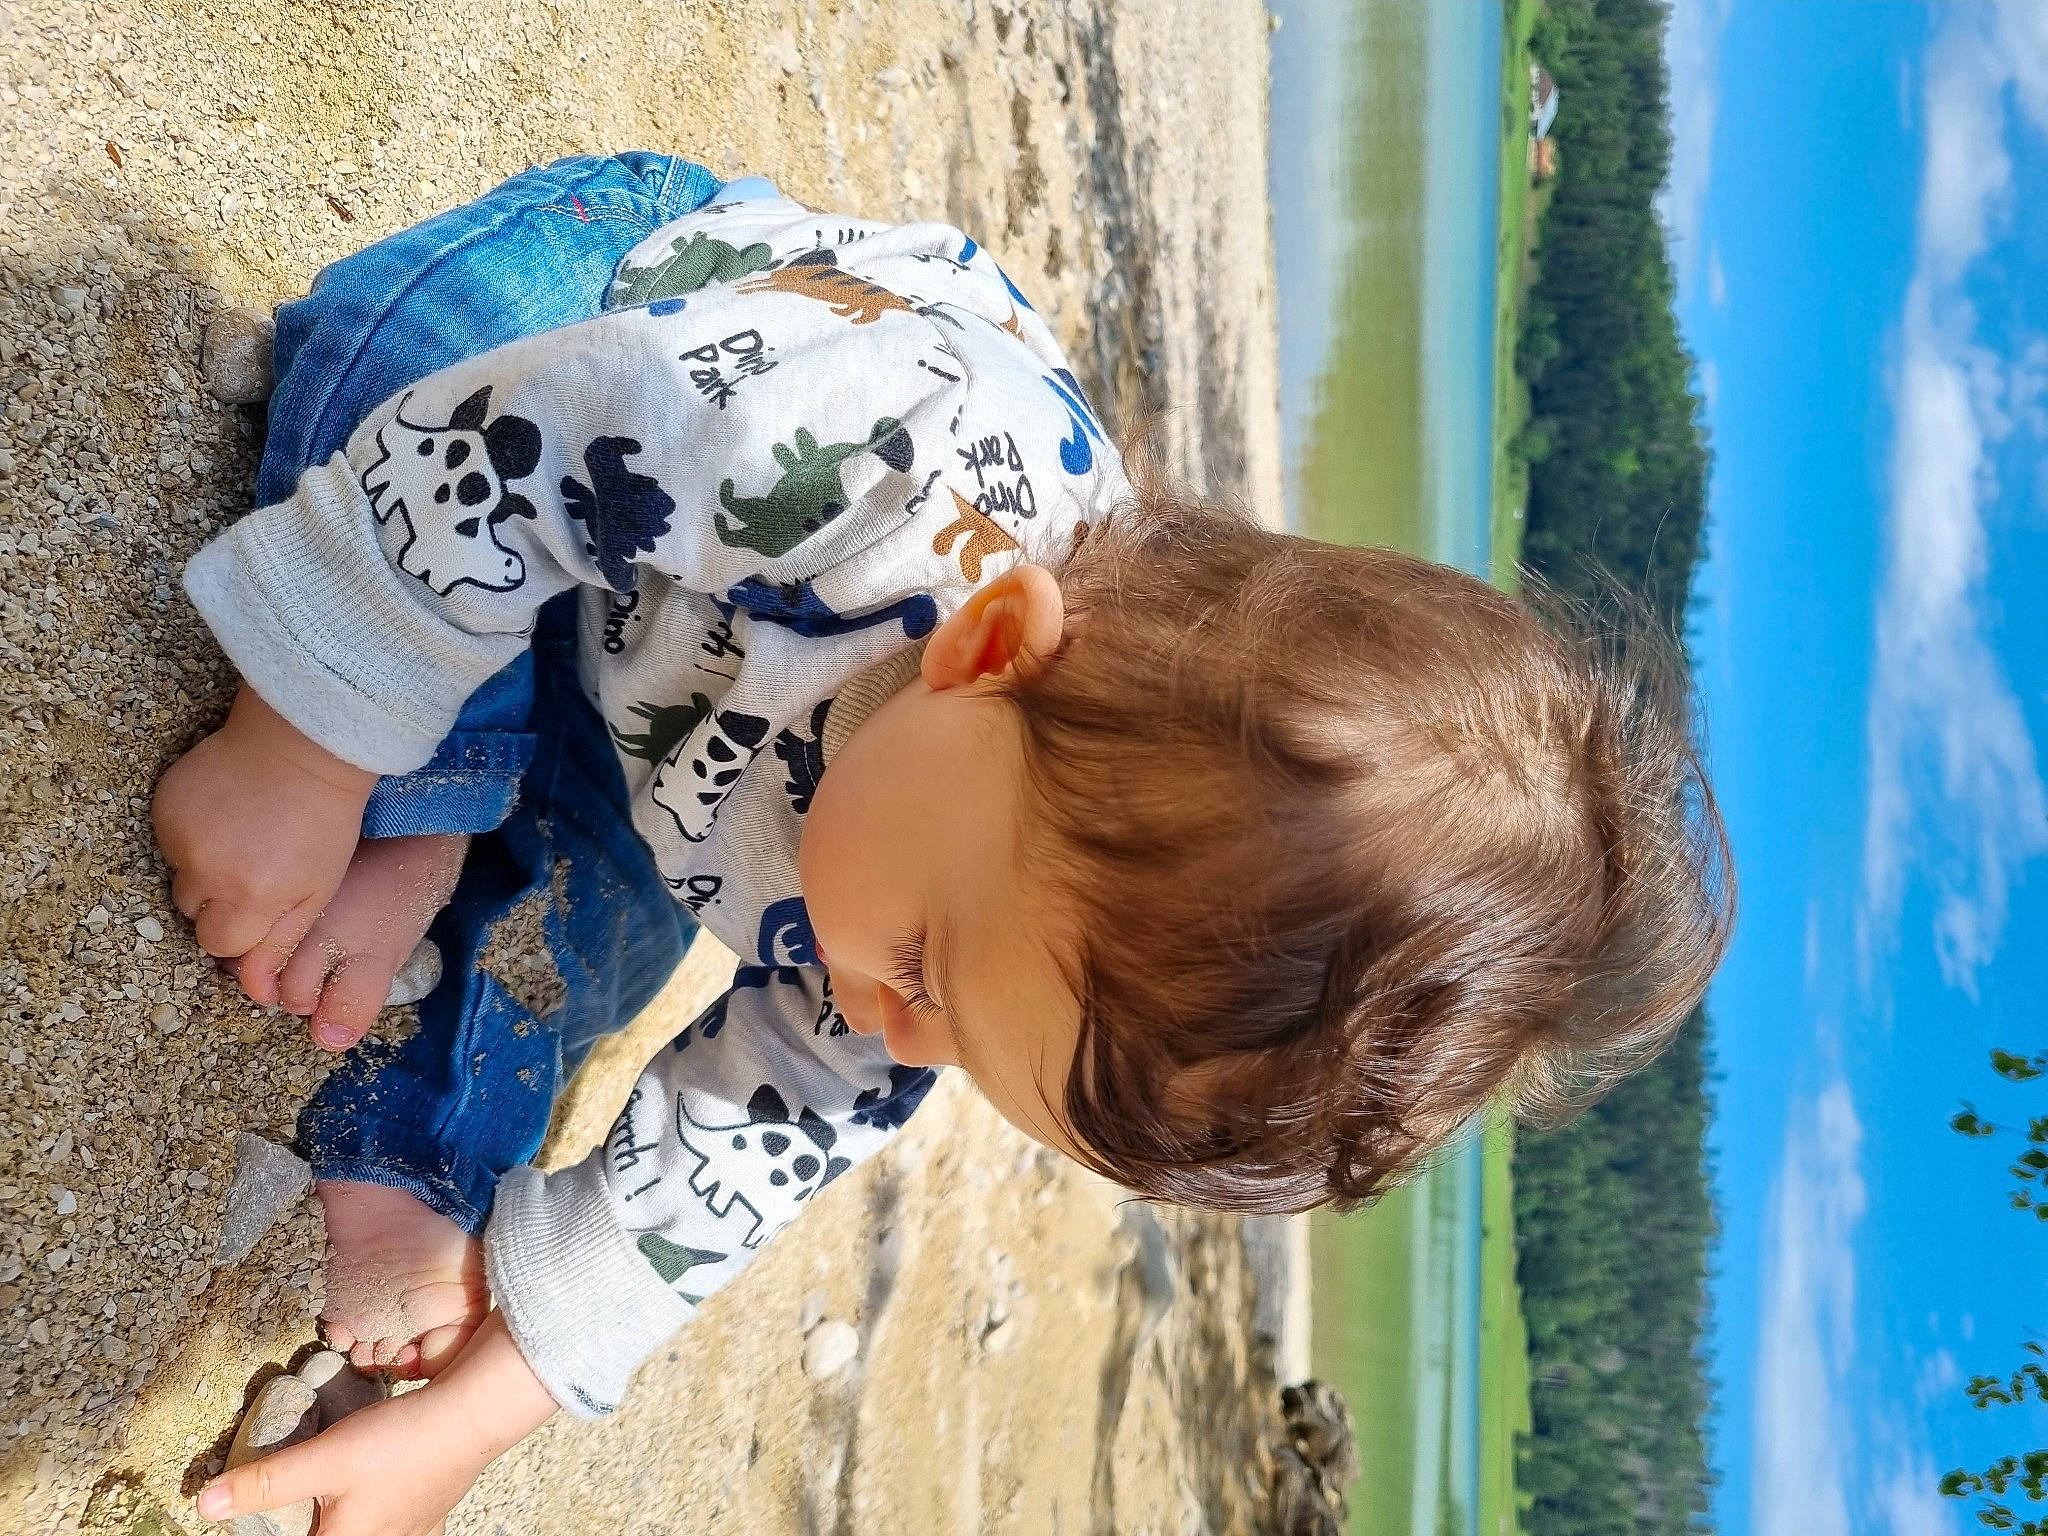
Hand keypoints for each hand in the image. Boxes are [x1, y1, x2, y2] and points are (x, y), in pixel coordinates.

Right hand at [154, 684, 375, 993]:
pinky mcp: (164, 808)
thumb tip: (256, 992)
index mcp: (252, 899)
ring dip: (203, 867)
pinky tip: (226, 812)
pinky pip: (168, 839)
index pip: (219, 945)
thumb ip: (281, 942)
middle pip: (194, 914)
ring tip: (242, 836)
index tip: (258, 905)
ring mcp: (181, 838)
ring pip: (179, 877)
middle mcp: (209, 874)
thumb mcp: (318, 889)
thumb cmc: (325, 820)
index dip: (239, 929)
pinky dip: (191, 833)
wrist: (304, 745)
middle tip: (252, 867)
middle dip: (218, 902)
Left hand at [195, 1313, 557, 1535]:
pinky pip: (403, 1531)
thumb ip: (266, 1482)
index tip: (265, 1523)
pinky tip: (388, 1515)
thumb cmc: (398, 1442)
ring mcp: (412, 1533)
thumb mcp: (323, 1458)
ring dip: (348, 1526)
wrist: (470, 1420)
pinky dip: (388, 1525)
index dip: (278, 1532)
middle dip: (311, 1526)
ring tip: (337, 1512)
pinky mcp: (432, 1514)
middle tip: (298, 1512)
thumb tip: (205, 1505)